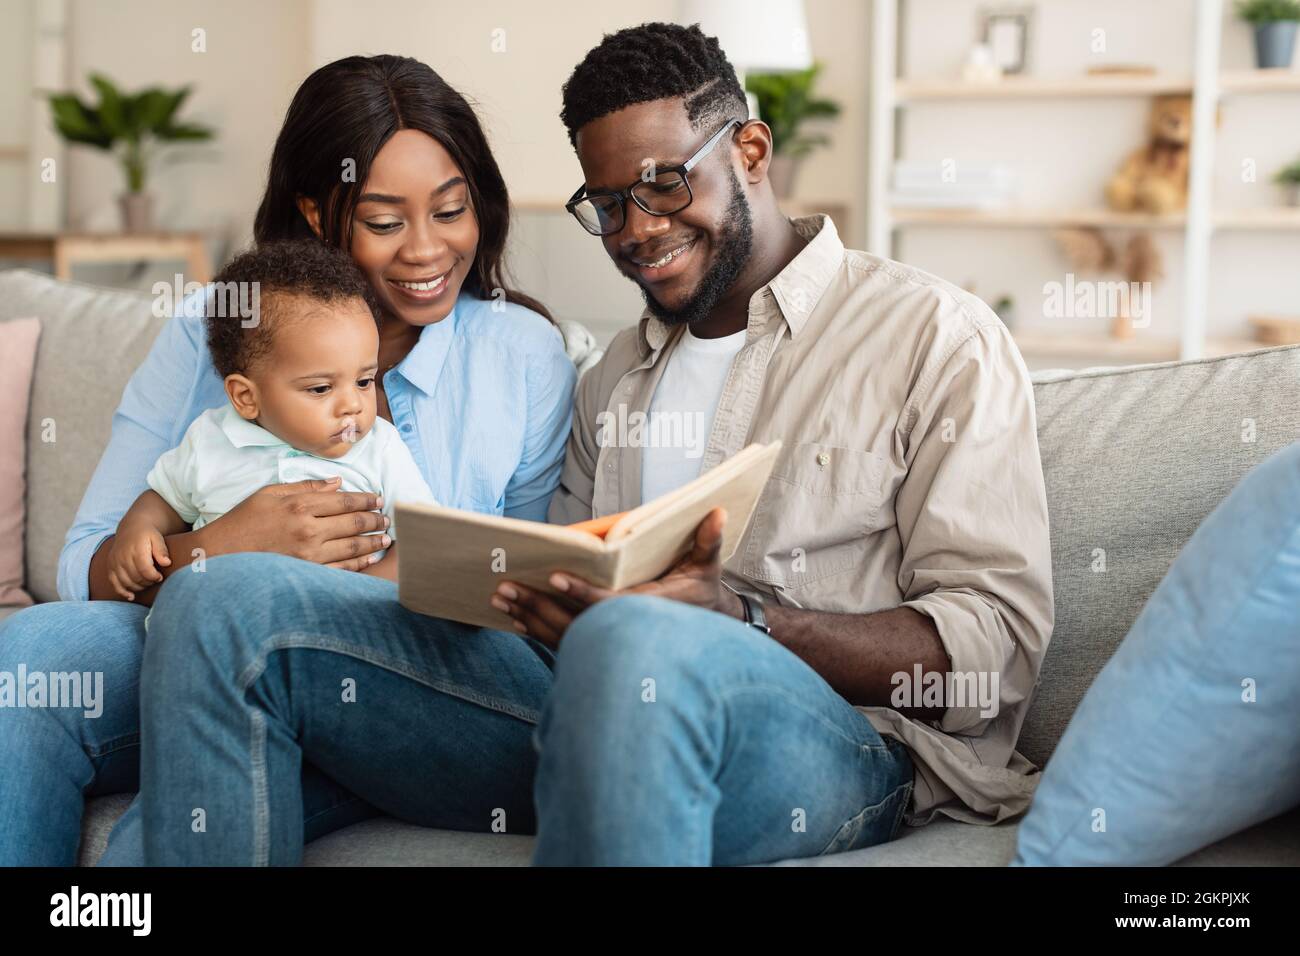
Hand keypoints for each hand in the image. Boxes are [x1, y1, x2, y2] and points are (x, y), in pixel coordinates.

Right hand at [105, 521, 170, 600]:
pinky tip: (131, 596)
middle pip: (136, 577)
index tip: (160, 577)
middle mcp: (123, 556)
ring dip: (138, 587)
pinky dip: (122, 592)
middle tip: (154, 580)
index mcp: (135, 549)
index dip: (154, 577)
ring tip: (147, 583)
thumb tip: (167, 563)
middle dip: (148, 582)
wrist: (131, 528)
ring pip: (126, 582)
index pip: (145, 569)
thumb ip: (162, 550)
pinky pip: (114, 583)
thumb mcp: (157, 538)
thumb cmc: (147, 535)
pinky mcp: (110, 567)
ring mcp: (115, 562)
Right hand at [201, 477, 391, 570]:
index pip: (345, 501)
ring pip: (353, 547)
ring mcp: (309, 555)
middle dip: (375, 520)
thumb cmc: (244, 521)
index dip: (367, 500)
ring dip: (373, 542)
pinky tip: (369, 558)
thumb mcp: (270, 493)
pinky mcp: (307, 574)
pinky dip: (360, 563)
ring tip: (385, 538)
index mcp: (300, 506)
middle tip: (387, 519)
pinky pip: (341, 569)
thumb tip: (338, 481)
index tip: (379, 499)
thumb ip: (306, 487)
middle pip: (354, 523)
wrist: (220, 555)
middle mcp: (308, 530)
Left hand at [492, 507, 740, 647]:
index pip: (609, 604)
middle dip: (539, 606)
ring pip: (563, 636)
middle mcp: (625, 631)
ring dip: (530, 618)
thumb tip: (717, 511)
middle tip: (507, 587)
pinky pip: (563, 644)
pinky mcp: (599, 650)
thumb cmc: (700, 592)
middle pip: (574, 622)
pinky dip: (537, 631)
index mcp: (649, 609)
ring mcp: (610, 644)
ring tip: (501, 598)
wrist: (701, 632)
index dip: (582, 593)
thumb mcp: (708, 565)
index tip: (555, 578)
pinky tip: (515, 617)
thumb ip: (709, 540)